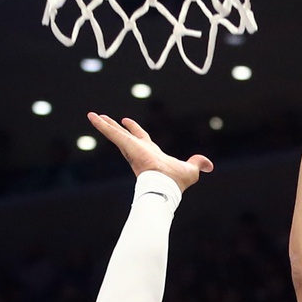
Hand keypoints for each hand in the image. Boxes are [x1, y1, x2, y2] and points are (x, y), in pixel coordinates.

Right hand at [87, 114, 212, 190]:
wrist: (166, 186)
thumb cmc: (176, 182)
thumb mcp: (191, 170)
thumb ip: (197, 163)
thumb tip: (209, 166)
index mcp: (151, 153)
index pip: (141, 138)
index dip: (134, 130)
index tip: (127, 121)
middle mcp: (139, 150)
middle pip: (124, 135)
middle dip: (114, 127)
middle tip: (104, 118)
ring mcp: (132, 149)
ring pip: (115, 134)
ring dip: (103, 125)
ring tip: (91, 115)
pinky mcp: (127, 146)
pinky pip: (112, 134)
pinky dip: (102, 126)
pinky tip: (91, 116)